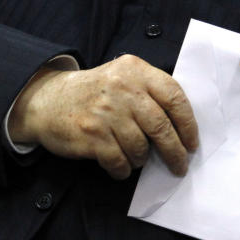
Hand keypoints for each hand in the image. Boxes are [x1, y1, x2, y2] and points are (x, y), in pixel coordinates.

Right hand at [8, 55, 198, 179]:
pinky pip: (119, 161)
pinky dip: (123, 169)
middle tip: (180, 165)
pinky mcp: (91, 134)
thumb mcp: (123, 77)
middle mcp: (122, 88)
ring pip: (141, 147)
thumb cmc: (94, 92)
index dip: (188, 123)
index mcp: (135, 70)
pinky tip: (120, 165)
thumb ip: (150, 90)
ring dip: (143, 159)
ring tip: (138, 158)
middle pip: (161, 126)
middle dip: (175, 151)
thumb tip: (183, 125)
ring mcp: (105, 111)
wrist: (47, 100)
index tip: (192, 142)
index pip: (174, 95)